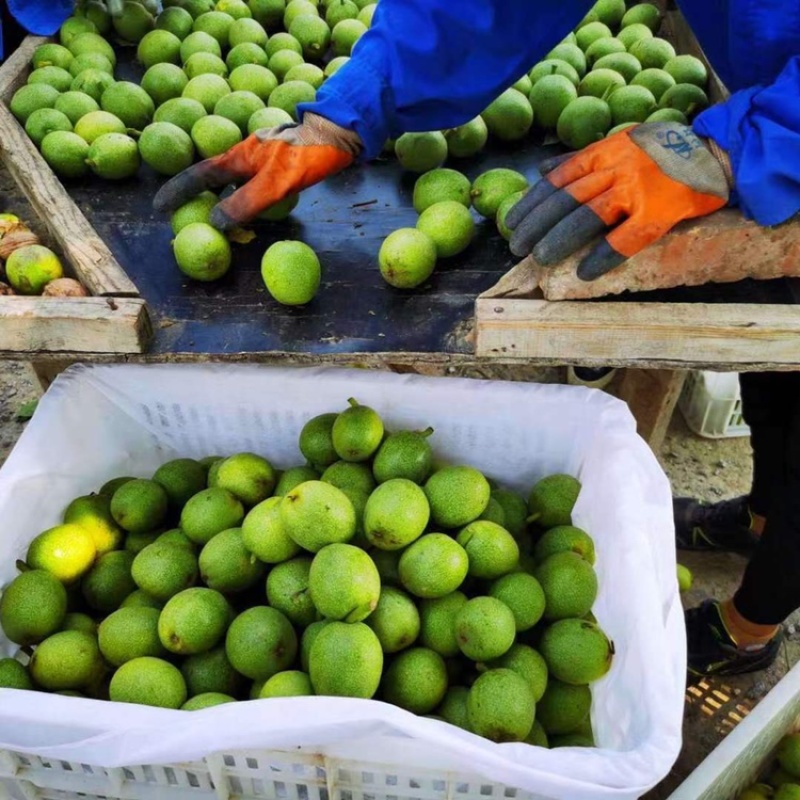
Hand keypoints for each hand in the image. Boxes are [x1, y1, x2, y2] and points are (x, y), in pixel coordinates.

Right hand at [153, 113, 360, 230]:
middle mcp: (246, 157)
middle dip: (199, 200)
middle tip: (188, 222)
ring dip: (225, 203)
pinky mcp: (281, 165)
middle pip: (215, 181)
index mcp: (238, 157)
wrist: (341, 133)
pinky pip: (255, 186)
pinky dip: (248, 201)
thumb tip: (215, 224)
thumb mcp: (275, 183)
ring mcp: (264, 160)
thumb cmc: (307, 155)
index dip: (178, 192)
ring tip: (218, 224)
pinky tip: (255, 213)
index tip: (159, 208)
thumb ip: (245, 203)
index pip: (199, 176)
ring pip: (236, 184)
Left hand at [505, 122, 731, 280]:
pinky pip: (626, 238)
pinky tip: (585, 272)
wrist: (717, 151)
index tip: (512, 221)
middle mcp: (617, 168)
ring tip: (540, 258)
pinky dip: (604, 256)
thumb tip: (542, 169)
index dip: (533, 201)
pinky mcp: (660, 211)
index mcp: (605, 152)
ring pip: (589, 216)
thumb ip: (581, 158)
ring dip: (560, 239)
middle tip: (518, 247)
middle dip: (538, 224)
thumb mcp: (621, 142)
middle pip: (567, 198)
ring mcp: (638, 189)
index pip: (559, 178)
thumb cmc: (664, 151)